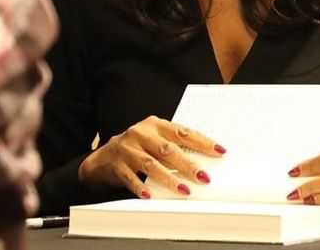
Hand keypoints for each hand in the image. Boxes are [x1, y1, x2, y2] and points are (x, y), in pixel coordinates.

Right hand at [78, 116, 225, 198]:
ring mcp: (127, 149)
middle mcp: (141, 134)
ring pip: (152, 165)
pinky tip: (150, 195)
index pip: (183, 132)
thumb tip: (203, 160)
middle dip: (188, 164)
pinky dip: (141, 187)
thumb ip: (172, 146)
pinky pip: (131, 178)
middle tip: (203, 177)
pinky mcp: (116, 165)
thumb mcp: (153, 140)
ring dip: (169, 179)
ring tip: (184, 190)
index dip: (202, 142)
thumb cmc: (135, 149)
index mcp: (155, 124)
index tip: (219, 151)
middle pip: (168, 149)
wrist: (101, 160)